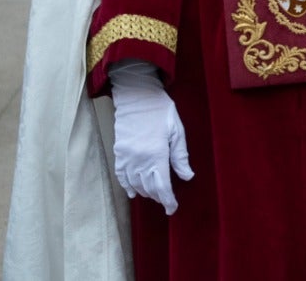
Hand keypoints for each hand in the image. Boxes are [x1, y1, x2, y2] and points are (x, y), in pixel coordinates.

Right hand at [109, 60, 192, 213]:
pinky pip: (121, 176)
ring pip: (135, 184)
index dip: (168, 200)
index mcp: (156, 154)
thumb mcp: (177, 131)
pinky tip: (134, 192)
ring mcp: (126, 157)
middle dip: (159, 197)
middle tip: (167, 202)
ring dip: (145, 192)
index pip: (161, 186)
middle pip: (148, 187)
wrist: (137, 96)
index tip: (173, 209)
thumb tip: (187, 176)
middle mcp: (139, 159)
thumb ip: (180, 156)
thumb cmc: (161, 111)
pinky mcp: (118, 153)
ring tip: (155, 196)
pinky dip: (127, 186)